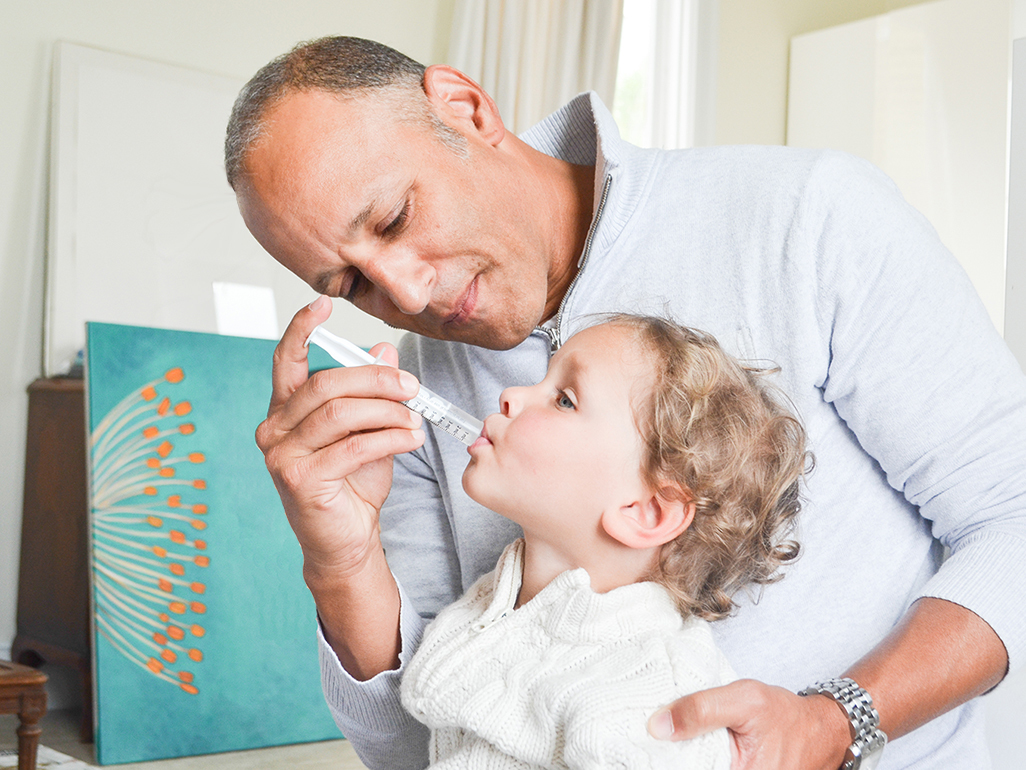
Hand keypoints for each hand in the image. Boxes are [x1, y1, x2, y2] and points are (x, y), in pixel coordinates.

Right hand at [255, 296, 424, 581]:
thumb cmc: (354, 483)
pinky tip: (410, 438)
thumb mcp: (367, 429)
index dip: (302, 329)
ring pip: (340, 413)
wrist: (346, 540)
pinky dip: (389, 438)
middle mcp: (274, 428)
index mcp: (285, 410)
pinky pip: (352, 446)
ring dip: (386, 410)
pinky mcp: (300, 479)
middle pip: (325, 384)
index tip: (323, 304)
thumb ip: (370, 392)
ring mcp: (282, 455)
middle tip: (412, 387)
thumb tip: (384, 351)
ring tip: (415, 417)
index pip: (286, 361)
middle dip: (374, 379)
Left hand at [647, 679, 850, 768]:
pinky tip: (687, 747)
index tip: (648, 743)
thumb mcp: (743, 700)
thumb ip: (700, 710)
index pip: (684, 768)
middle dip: (672, 757)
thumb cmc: (785, 716)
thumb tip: (658, 726)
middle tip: (655, 739)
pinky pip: (709, 766)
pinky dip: (698, 758)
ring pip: (696, 768)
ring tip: (670, 742)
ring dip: (683, 757)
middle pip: (688, 768)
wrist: (820, 730)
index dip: (664, 759)